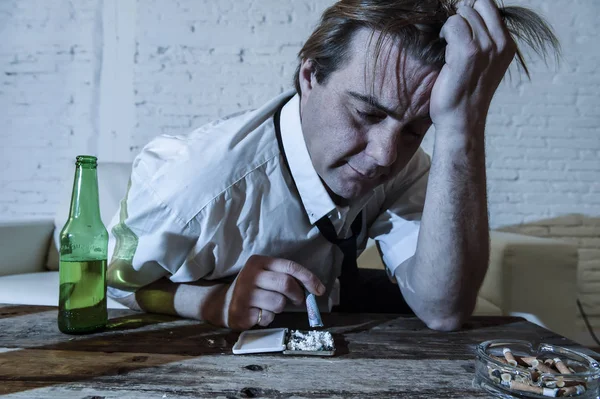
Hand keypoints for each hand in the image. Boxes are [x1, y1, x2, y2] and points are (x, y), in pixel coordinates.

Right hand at [224, 255, 325, 330]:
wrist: (223, 303)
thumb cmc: (252, 288)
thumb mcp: (265, 275)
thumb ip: (285, 277)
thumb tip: (314, 288)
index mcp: (258, 262)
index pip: (289, 266)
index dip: (308, 278)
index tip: (319, 289)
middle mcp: (250, 275)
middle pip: (286, 284)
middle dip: (298, 294)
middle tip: (298, 300)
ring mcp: (244, 294)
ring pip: (279, 303)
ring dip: (280, 308)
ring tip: (270, 305)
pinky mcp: (242, 311)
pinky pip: (268, 317)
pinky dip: (268, 317)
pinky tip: (258, 313)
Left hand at [430, 0, 516, 134]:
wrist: (461, 121)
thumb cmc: (466, 95)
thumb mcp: (485, 65)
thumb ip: (484, 41)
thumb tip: (466, 14)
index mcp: (508, 45)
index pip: (490, 7)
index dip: (471, 10)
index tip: (459, 26)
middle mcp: (501, 44)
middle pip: (479, 4)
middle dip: (461, 14)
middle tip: (452, 35)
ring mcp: (486, 47)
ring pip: (464, 13)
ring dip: (451, 26)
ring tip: (448, 46)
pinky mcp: (467, 52)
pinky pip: (453, 23)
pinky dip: (445, 32)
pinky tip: (444, 49)